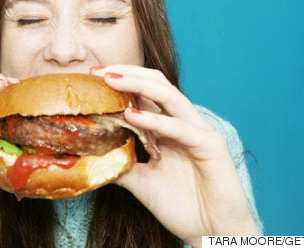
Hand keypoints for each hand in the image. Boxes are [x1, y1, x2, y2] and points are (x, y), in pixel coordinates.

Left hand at [91, 65, 258, 246]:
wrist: (211, 233)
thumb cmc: (183, 206)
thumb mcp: (141, 182)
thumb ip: (122, 164)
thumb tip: (92, 155)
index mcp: (168, 127)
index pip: (145, 93)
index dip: (121, 82)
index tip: (92, 78)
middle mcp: (183, 122)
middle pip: (157, 84)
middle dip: (127, 73)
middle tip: (99, 71)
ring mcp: (198, 131)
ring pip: (169, 96)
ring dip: (139, 84)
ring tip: (111, 80)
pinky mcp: (210, 145)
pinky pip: (181, 128)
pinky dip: (157, 120)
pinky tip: (133, 116)